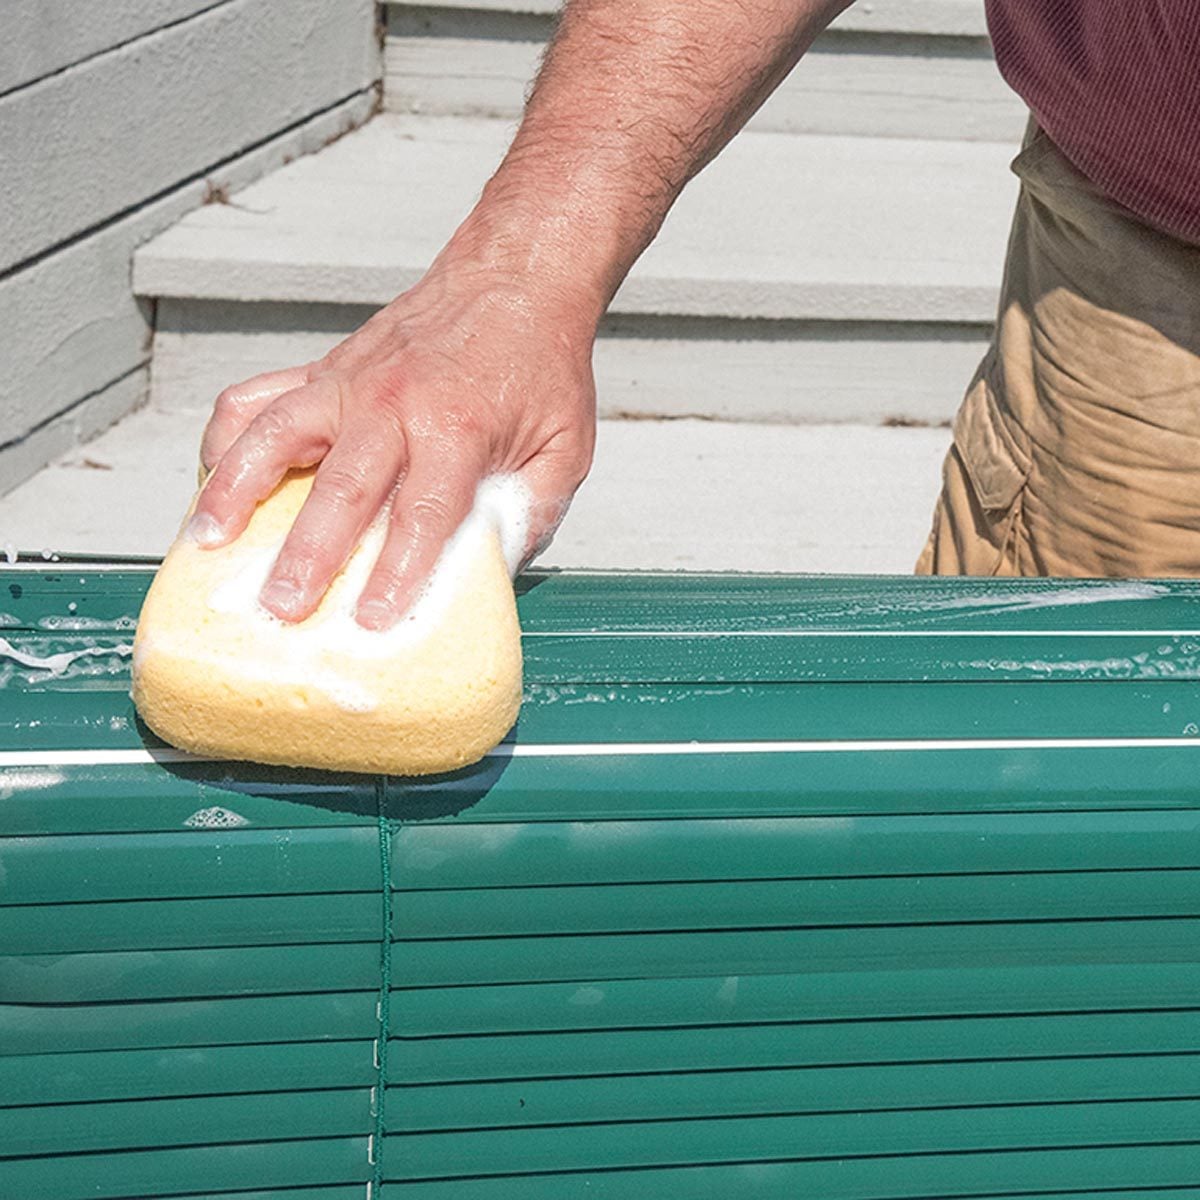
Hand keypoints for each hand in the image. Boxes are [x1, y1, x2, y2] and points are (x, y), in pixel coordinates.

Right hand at [186, 255, 595, 629]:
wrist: (514, 280)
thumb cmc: (538, 368)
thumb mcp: (564, 448)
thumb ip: (531, 513)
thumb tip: (491, 573)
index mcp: (457, 428)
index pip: (421, 514)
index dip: (397, 571)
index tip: (374, 620)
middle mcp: (393, 403)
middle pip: (339, 487)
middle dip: (306, 554)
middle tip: (281, 606)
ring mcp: (349, 382)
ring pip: (273, 434)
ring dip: (234, 490)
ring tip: (204, 542)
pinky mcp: (325, 370)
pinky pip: (257, 397)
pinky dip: (226, 436)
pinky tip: (212, 476)